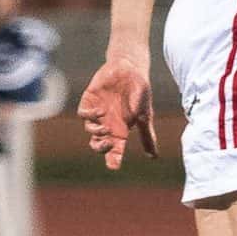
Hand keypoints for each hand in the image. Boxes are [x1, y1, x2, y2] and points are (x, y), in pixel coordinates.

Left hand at [79, 54, 157, 171]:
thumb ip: (147, 136)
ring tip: (106, 128)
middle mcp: (107, 124)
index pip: (115, 149)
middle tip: (109, 145)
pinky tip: (102, 112)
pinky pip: (83, 114)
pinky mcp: (89, 101)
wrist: (131, 69)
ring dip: (97, 133)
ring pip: (90, 130)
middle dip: (101, 148)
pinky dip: (90, 116)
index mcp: (120, 130)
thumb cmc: (140, 92)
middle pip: (98, 143)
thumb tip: (153, 157)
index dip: (113, 158)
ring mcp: (97, 113)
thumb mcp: (145, 116)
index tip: (114, 166)